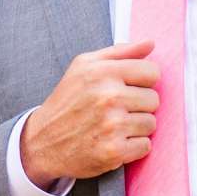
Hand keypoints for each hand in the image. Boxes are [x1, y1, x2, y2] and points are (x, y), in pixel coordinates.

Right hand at [21, 40, 160, 188]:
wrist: (42, 142)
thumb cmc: (67, 102)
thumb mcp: (84, 67)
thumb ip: (119, 52)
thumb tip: (150, 43)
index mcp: (102, 72)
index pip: (152, 72)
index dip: (142, 82)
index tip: (127, 89)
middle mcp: (108, 96)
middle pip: (154, 99)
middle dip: (138, 106)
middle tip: (115, 111)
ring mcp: (112, 125)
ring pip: (151, 123)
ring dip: (135, 127)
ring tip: (113, 127)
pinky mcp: (114, 151)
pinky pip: (145, 145)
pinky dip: (133, 147)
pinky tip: (113, 142)